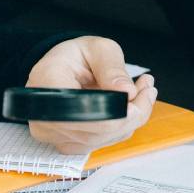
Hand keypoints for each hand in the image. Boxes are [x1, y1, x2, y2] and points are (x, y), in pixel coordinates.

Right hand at [25, 36, 156, 153]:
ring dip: (130, 119)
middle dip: (131, 113)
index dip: (115, 112)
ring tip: (142, 92)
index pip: (82, 111)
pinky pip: (102, 142)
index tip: (138, 93)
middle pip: (95, 130)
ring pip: (103, 139)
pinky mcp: (67, 144)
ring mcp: (54, 134)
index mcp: (48, 83)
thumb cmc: (77, 56)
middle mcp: (45, 115)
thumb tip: (127, 93)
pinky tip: (129, 106)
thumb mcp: (98, 48)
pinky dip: (121, 126)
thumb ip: (112, 68)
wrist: (62, 68)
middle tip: (148, 89)